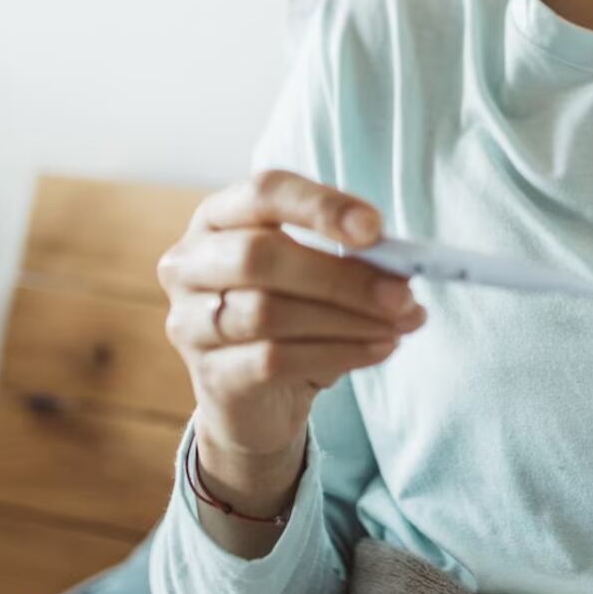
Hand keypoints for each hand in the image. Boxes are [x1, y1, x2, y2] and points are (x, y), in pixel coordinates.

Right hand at [157, 169, 427, 465]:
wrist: (257, 401)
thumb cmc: (292, 317)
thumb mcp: (317, 275)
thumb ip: (351, 258)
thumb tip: (401, 269)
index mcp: (219, 217)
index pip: (263, 193)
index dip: (320, 206)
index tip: (375, 228)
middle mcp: (190, 263)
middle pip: (259, 255)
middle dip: (340, 275)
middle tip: (402, 294)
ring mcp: (190, 322)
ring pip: (268, 312)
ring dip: (347, 319)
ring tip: (400, 325)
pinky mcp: (211, 376)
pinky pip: (274, 359)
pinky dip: (337, 353)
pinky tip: (379, 349)